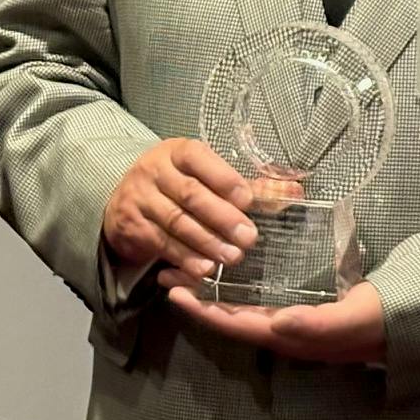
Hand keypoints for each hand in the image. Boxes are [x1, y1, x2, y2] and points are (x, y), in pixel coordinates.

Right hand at [101, 138, 254, 278]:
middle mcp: (154, 171)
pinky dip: (185, 258)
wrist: (126, 197)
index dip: (225, 180)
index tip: (248, 201)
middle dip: (222, 218)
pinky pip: (161, 243)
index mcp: (178, 151)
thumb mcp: (205, 174)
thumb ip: (246, 184)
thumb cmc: (179, 182)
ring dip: (207, 243)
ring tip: (232, 256)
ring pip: (176, 222)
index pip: (200, 159)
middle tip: (248, 237)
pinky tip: (204, 268)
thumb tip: (293, 192)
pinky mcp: (131, 226)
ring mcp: (140, 198)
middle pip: (191, 194)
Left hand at [155, 268, 386, 363]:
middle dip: (199, 295)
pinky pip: (259, 297)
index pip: (234, 324)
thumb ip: (315, 324)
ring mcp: (289, 319)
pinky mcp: (299, 306)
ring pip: (240, 306)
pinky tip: (234, 268)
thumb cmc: (376, 320)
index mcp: (287, 334)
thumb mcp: (350, 320)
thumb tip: (276, 321)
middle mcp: (281, 329)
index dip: (202, 310)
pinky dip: (239, 283)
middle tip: (169, 270)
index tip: (174, 291)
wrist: (402, 322)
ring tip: (190, 266)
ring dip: (214, 288)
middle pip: (229, 315)